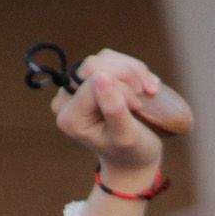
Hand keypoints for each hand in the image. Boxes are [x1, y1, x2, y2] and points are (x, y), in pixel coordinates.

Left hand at [54, 48, 162, 184]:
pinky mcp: (91, 78)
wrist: (133, 157)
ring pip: (104, 58)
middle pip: (94, 65)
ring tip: (148, 91)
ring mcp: (77, 86)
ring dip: (132, 70)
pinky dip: (132, 68)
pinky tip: (144, 85)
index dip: (122, 89)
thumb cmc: (131, 151)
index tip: (138, 107)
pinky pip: (110, 58)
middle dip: (127, 75)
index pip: (93, 81)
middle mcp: (66, 99)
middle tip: (147, 94)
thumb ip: (114, 110)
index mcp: (70, 117)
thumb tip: (102, 78)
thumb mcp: (126, 137)